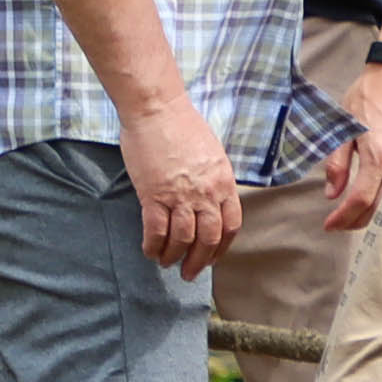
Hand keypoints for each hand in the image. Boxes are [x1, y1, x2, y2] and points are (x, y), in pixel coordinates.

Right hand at [120, 98, 242, 275]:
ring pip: (183, 239)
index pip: (231, 225)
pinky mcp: (154, 194)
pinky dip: (153, 246)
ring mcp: (180, 195)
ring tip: (167, 264)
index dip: (222, 247)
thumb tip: (210, 202)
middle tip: (190, 273)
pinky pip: (156, 230)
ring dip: (174, 257)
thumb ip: (214, 180)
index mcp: (223, 182)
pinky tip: (150, 251)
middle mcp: (206, 192)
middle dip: (199, 261)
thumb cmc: (183, 126)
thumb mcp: (212, 154)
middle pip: (209, 238)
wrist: (157, 108)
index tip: (213, 258)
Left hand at [320, 60, 381, 232]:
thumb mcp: (344, 127)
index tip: (329, 225)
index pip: (361, 198)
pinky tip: (378, 201)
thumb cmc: (368, 96)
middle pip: (380, 207)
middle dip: (357, 221)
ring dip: (374, 214)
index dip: (343, 217)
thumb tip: (332, 194)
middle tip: (339, 224)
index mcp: (377, 154)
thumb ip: (337, 162)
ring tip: (355, 215)